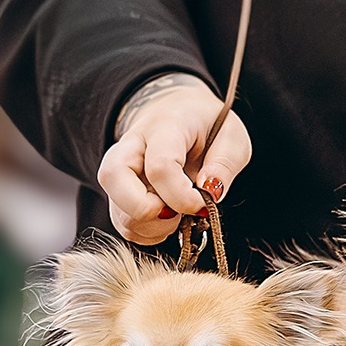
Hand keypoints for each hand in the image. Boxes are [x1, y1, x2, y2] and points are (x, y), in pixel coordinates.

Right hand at [98, 75, 251, 244]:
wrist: (180, 112)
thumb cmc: (208, 125)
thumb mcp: (232, 136)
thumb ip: (225, 163)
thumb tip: (210, 193)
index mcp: (165, 126)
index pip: (160, 166)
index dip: (181, 197)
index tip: (203, 205)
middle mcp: (131, 145)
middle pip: (113, 178)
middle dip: (144, 211)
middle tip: (175, 214)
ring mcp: (119, 169)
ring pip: (117, 209)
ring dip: (150, 226)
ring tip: (177, 215)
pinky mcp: (118, 192)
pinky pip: (123, 223)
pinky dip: (147, 232)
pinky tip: (167, 220)